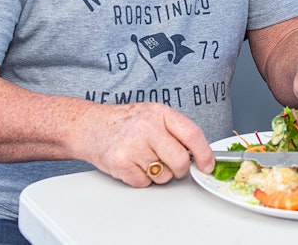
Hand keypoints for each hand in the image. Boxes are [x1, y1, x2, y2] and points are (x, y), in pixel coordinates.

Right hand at [73, 102, 213, 186]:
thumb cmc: (125, 122)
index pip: (192, 134)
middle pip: (180, 161)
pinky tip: (132, 164)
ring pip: (163, 175)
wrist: (90, 126)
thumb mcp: (153, 115)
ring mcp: (133, 146)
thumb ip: (175, 131)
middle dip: (180, 169)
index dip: (204, 153)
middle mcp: (147, 128)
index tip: (207, 165)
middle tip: (172, 165)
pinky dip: (141, 179)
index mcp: (160, 113)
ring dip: (159, 174)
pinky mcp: (121, 164)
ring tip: (145, 159)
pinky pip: (144, 183)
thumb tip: (200, 154)